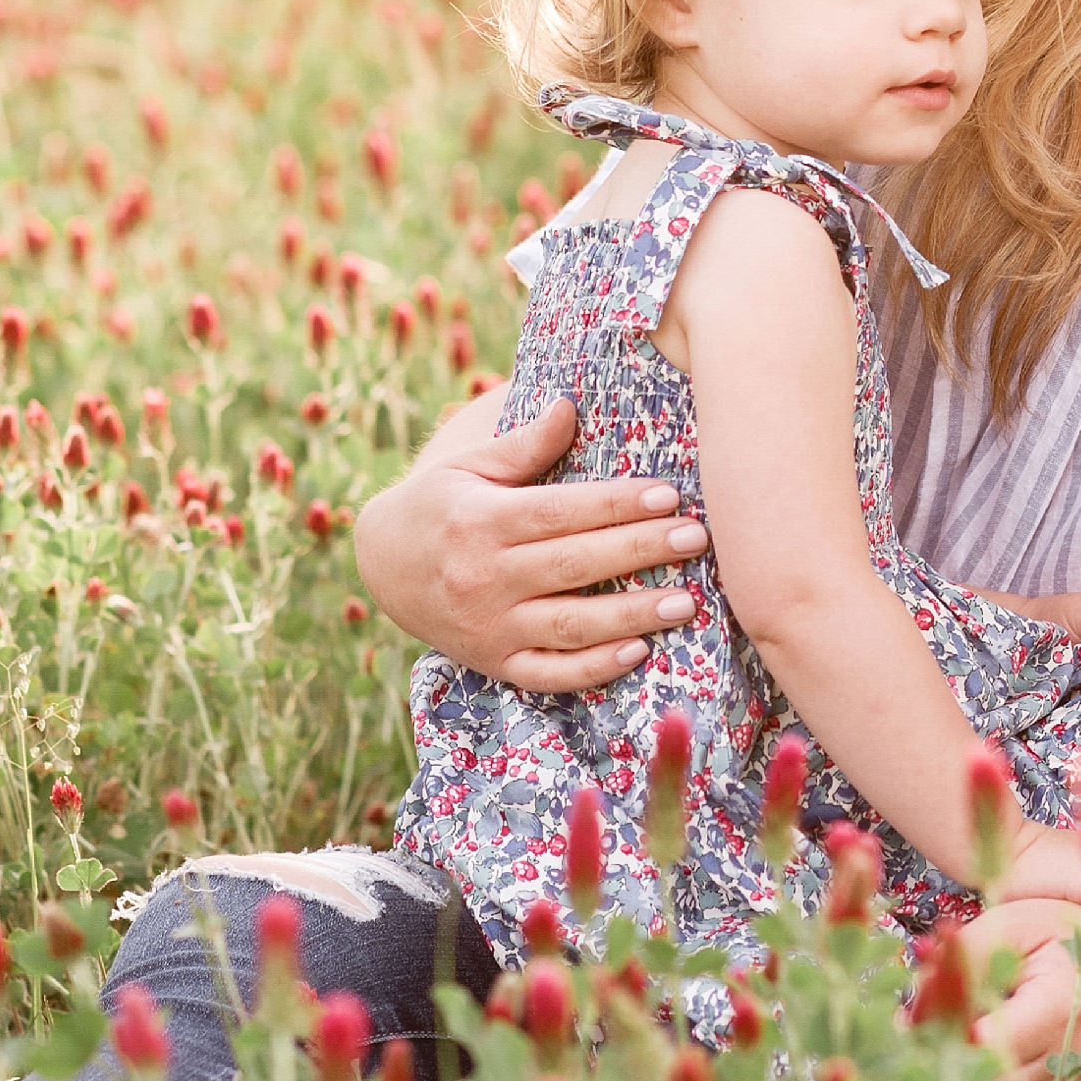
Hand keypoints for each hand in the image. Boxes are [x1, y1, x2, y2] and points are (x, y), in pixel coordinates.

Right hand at [362, 387, 704, 693]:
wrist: (384, 569)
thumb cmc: (439, 505)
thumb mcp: (469, 466)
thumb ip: (522, 445)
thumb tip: (569, 407)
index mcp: (481, 521)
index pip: (561, 512)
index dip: (616, 504)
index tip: (667, 494)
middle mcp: (485, 577)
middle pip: (575, 564)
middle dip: (640, 551)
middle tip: (696, 538)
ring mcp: (492, 627)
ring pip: (571, 624)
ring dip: (631, 615)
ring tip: (685, 603)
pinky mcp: (497, 663)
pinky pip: (550, 674)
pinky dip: (594, 669)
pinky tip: (637, 653)